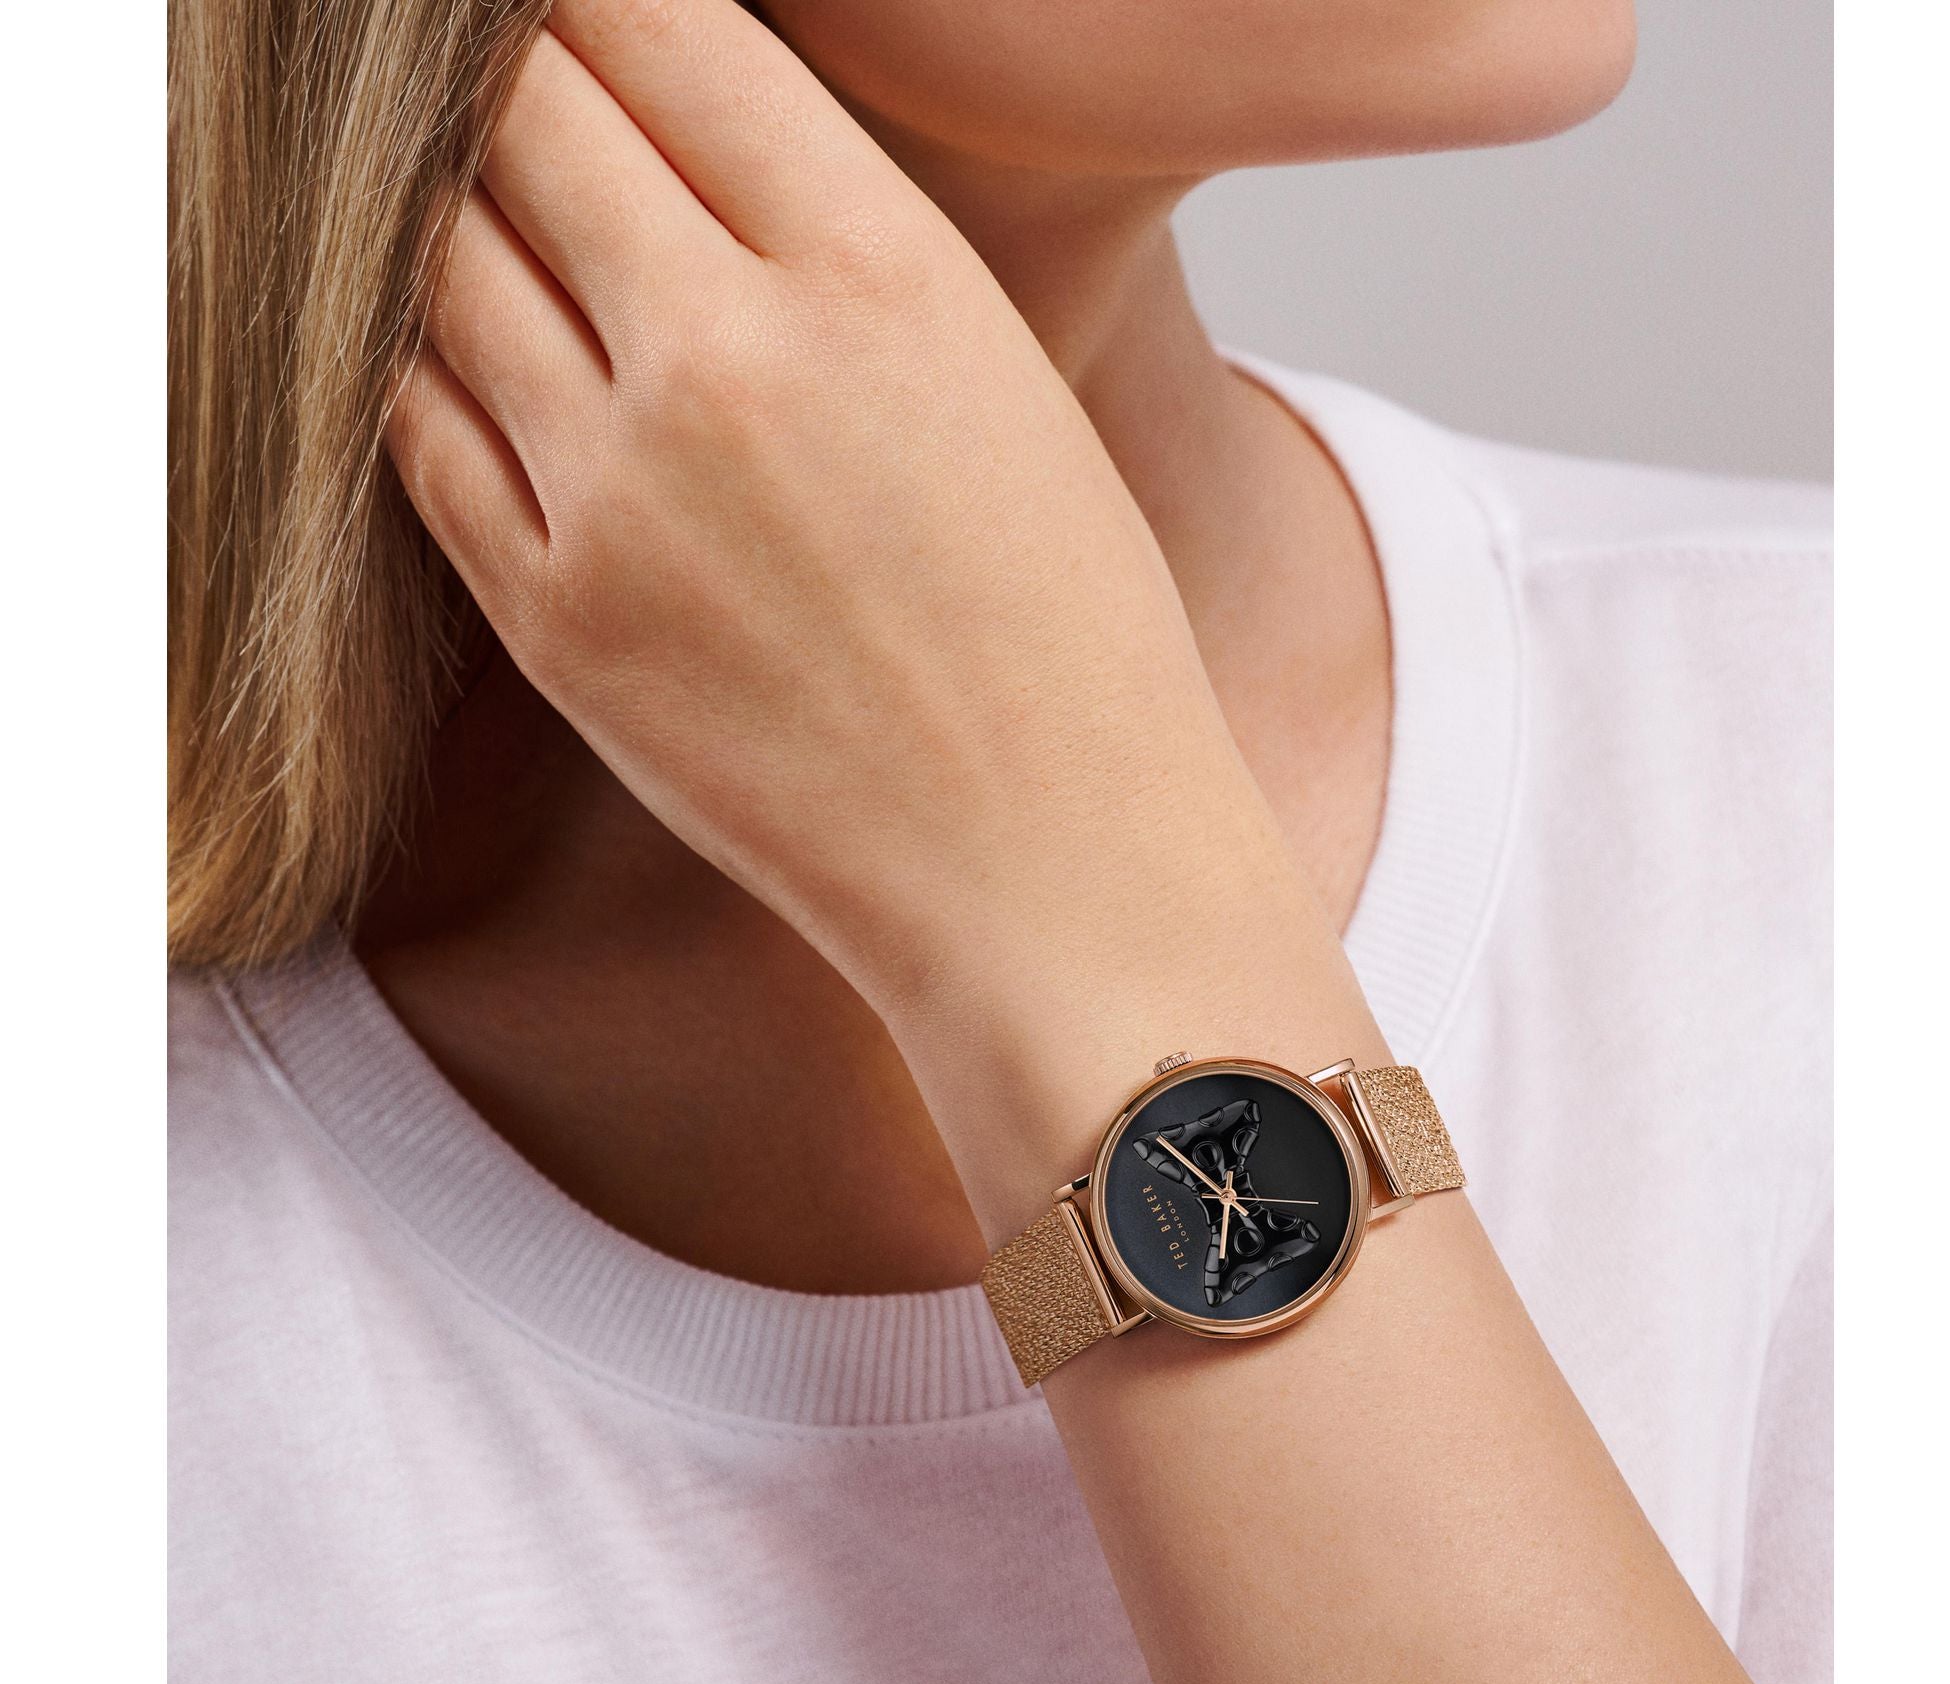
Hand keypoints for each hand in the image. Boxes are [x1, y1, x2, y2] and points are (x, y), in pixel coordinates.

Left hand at [385, 0, 1267, 1019]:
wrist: (1052, 869)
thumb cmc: (1065, 641)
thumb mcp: (994, 383)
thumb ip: (830, 249)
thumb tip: (676, 153)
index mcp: (884, 272)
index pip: (659, 22)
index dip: (593, 4)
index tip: (574, 21)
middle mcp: (732, 359)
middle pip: (521, 110)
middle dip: (505, 79)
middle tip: (504, 92)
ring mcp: (622, 496)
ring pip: (444, 259)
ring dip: (453, 217)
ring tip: (491, 222)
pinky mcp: (554, 622)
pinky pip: (421, 425)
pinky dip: (429, 366)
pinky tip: (472, 358)